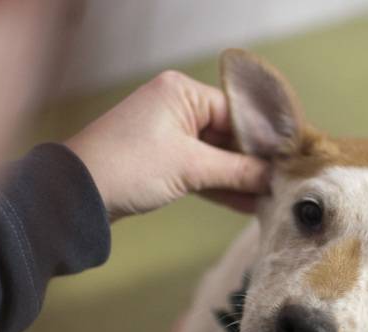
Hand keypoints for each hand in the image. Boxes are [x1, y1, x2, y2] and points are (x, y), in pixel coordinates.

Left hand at [65, 70, 269, 220]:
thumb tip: (275, 176)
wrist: (77, 196)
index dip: (265, 139)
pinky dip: (222, 186)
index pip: (238, 112)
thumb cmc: (129, 167)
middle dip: (255, 161)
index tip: (290, 161)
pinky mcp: (164, 159)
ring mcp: (170, 134)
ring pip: (218, 155)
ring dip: (241, 178)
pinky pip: (203, 170)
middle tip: (286, 183)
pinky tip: (249, 203)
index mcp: (182, 92)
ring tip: (272, 198)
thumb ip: (238, 170)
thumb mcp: (190, 167)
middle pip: (231, 134)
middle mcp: (177, 106)